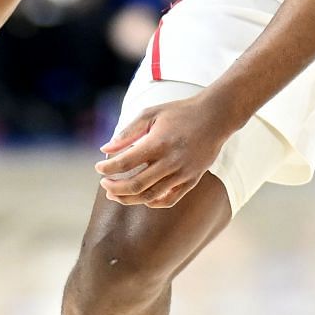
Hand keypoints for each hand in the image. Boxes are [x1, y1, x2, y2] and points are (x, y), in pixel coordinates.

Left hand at [94, 95, 235, 207]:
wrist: (215, 117)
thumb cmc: (179, 112)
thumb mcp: (150, 114)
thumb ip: (127, 132)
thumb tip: (105, 149)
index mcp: (158, 143)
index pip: (125, 162)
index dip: (108, 168)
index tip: (98, 167)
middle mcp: (170, 161)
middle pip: (136, 184)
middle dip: (115, 188)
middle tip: (104, 185)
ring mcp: (183, 173)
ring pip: (150, 196)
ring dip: (129, 198)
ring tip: (115, 195)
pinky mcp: (192, 180)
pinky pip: (170, 200)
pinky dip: (153, 202)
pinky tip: (141, 198)